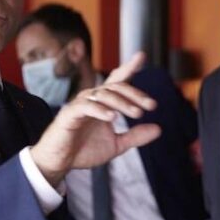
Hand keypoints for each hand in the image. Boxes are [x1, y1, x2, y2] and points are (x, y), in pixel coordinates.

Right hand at [30, 52, 159, 185]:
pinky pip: (85, 107)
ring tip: (137, 114)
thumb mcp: (115, 145)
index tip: (142, 55)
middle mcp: (92, 99)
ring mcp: (79, 105)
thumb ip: (135, 136)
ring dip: (122, 103)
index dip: (129, 67)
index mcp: (103, 103)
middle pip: (116, 86)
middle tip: (151, 106)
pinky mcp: (68, 115)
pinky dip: (100, 110)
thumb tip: (159, 129)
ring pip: (103, 94)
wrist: (59, 163)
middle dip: (135, 94)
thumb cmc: (83, 151)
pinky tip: (112, 117)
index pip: (117, 81)